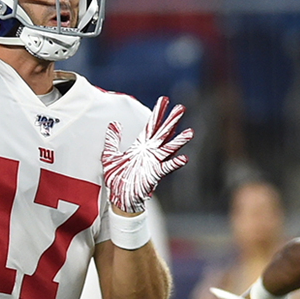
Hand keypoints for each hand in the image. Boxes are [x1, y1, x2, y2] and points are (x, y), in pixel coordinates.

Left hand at [102, 96, 192, 213]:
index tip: (164, 100)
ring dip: (179, 140)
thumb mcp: (110, 155)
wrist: (119, 198)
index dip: (157, 113)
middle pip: (163, 133)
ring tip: (190, 132)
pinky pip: (166, 168)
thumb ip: (113, 140)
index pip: (151, 125)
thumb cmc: (116, 179)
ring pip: (168, 148)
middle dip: (171, 120)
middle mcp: (150, 152)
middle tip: (181, 107)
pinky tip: (184, 158)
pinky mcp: (154, 174)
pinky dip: (175, 163)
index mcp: (140, 146)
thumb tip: (114, 124)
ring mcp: (153, 163)